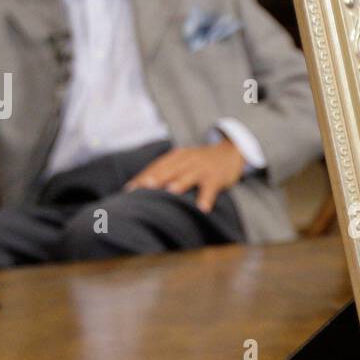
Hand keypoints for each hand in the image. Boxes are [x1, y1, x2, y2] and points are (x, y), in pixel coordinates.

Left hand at [123, 139, 244, 211]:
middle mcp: (187, 160)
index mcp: (176, 157)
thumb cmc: (200, 162)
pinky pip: (211, 188)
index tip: (130, 189)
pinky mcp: (216, 177)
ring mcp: (202, 168)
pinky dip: (207, 197)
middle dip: (156, 177)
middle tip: (144, 187)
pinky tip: (203, 208)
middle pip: (169, 169)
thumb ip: (164, 172)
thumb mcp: (182, 162)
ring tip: (170, 192)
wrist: (230, 152)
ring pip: (189, 175)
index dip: (143, 176)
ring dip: (180, 183)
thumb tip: (138, 187)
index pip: (156, 167)